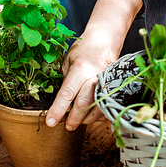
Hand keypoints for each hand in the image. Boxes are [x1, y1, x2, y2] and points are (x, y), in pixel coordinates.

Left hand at [45, 0, 142, 129]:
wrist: (105, 40)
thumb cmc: (84, 49)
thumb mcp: (68, 61)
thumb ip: (66, 80)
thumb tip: (62, 101)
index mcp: (80, 68)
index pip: (67, 93)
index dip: (58, 110)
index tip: (50, 123)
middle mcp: (94, 76)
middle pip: (84, 103)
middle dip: (74, 118)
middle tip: (67, 126)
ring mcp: (107, 81)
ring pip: (97, 107)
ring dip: (86, 118)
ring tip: (78, 121)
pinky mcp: (114, 86)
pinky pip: (107, 105)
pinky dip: (98, 113)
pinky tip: (91, 115)